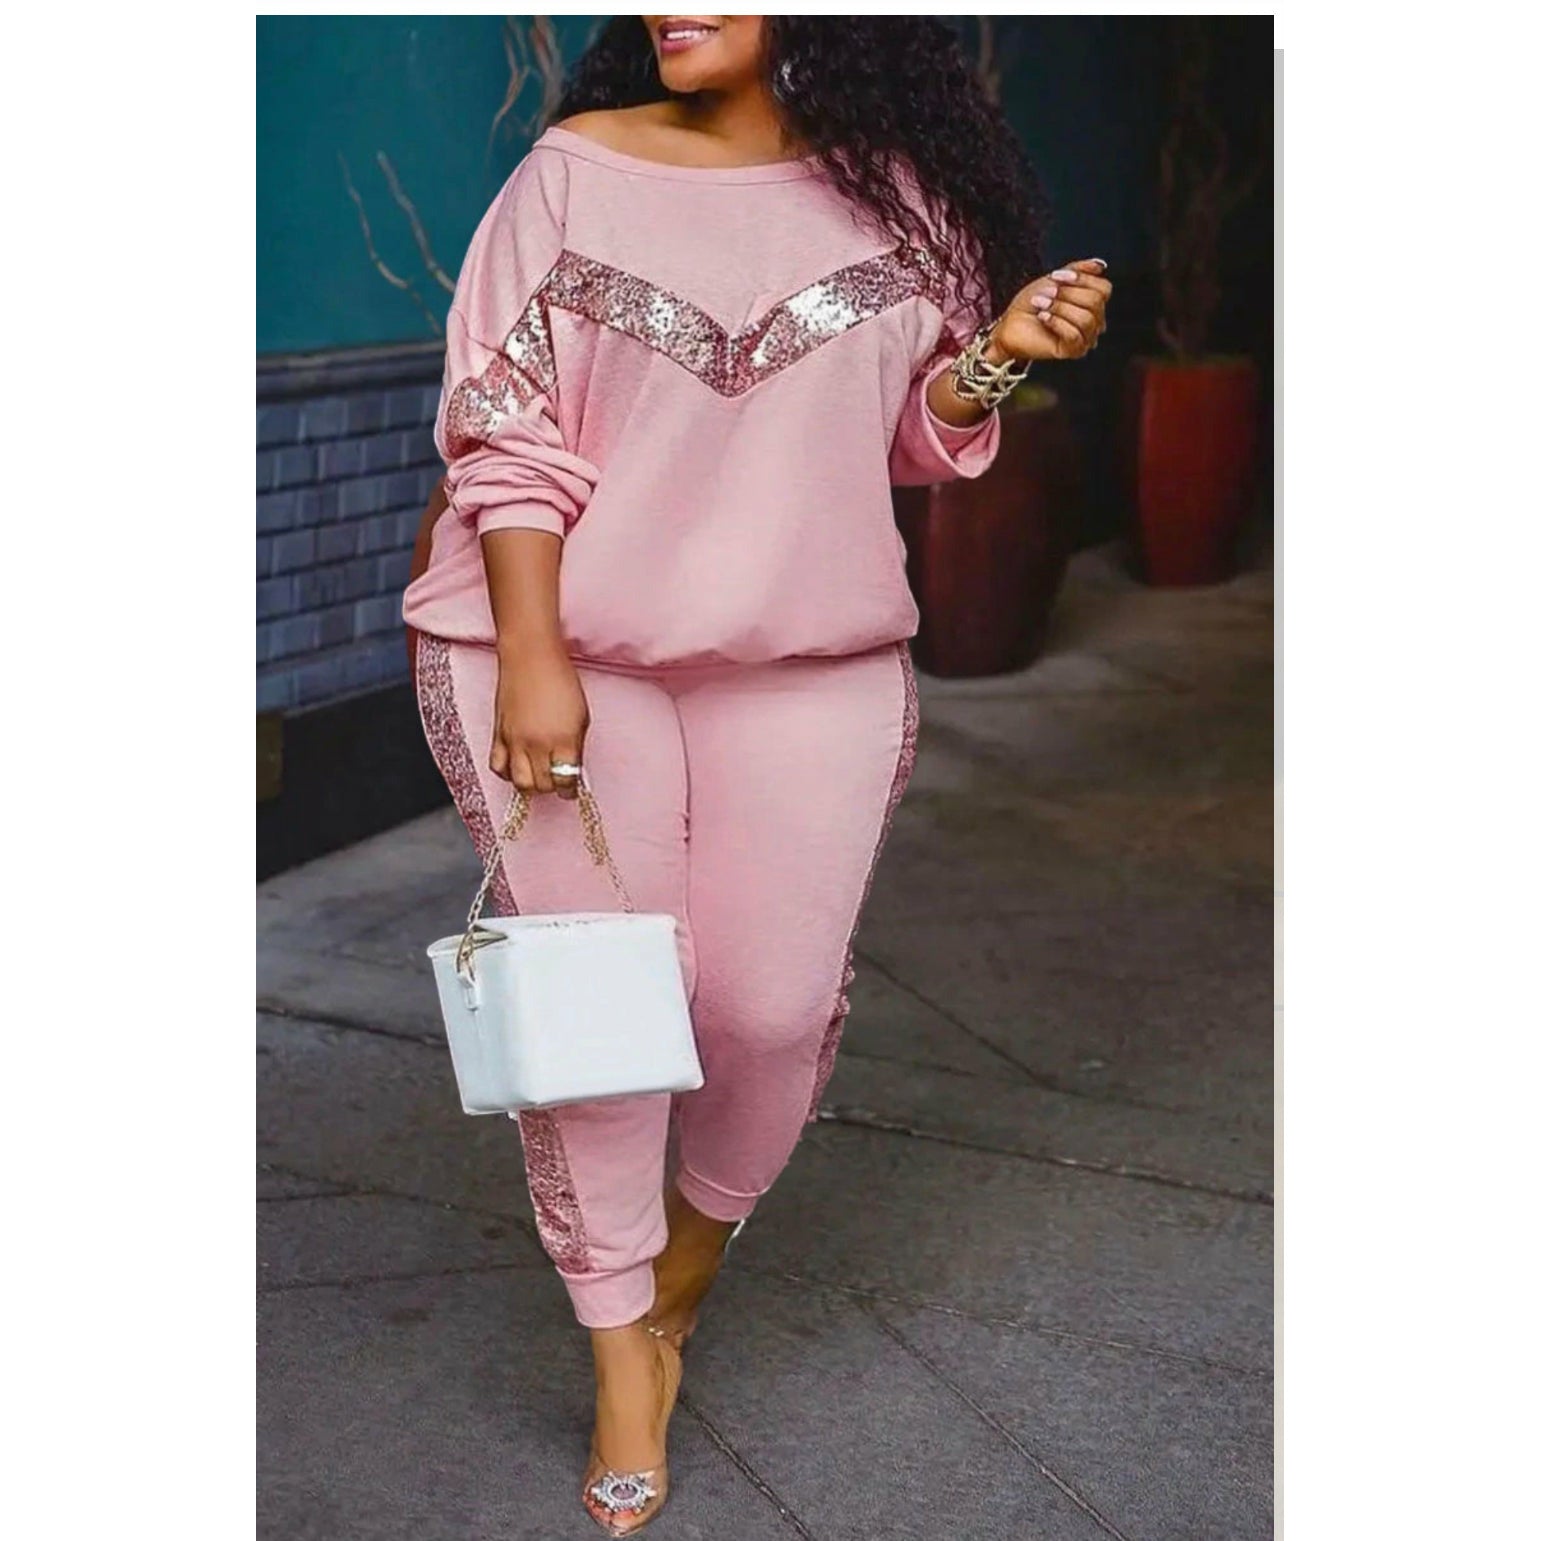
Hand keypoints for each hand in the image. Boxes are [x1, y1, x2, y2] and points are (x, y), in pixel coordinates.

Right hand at [491, 641, 589, 800]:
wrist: (531, 657)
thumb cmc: (561, 680)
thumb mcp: (582, 715)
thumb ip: (576, 747)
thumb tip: (573, 769)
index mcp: (564, 740)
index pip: (566, 780)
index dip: (571, 789)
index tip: (572, 789)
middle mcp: (538, 744)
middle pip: (543, 785)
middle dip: (553, 787)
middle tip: (557, 781)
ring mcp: (515, 741)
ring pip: (520, 783)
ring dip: (531, 785)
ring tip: (538, 777)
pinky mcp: (498, 735)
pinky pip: (498, 767)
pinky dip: (507, 773)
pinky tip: (517, 767)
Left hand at [989, 258, 1111, 363]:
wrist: (1010, 324)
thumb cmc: (1032, 304)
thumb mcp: (1055, 279)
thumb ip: (1078, 270)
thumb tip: (1100, 266)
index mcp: (1093, 305)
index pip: (1104, 289)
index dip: (1082, 278)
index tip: (1056, 276)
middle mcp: (1095, 323)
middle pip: (1096, 302)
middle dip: (1068, 293)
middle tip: (1046, 293)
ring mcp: (1085, 339)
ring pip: (1086, 319)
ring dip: (1060, 308)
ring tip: (1042, 305)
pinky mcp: (1073, 351)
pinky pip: (1074, 335)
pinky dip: (1056, 323)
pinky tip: (1042, 318)